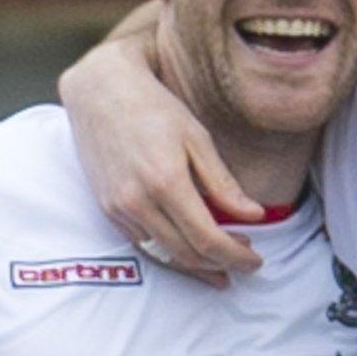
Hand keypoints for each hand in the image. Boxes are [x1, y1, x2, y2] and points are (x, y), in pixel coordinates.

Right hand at [59, 34, 263, 286]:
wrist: (100, 90)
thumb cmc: (154, 107)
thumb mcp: (197, 138)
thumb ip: (223, 183)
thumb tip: (256, 216)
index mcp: (166, 181)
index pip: (207, 239)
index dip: (236, 256)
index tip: (255, 259)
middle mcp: (138, 201)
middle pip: (187, 254)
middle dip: (221, 265)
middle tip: (245, 262)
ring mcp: (118, 208)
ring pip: (163, 254)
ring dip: (196, 264)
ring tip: (222, 262)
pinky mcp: (107, 209)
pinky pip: (143, 244)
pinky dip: (169, 251)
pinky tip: (188, 247)